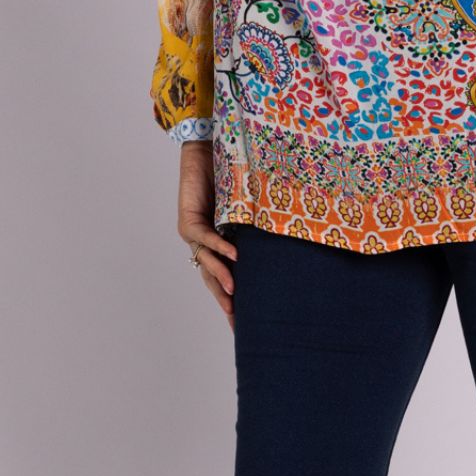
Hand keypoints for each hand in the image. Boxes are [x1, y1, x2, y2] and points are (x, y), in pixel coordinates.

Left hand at [177, 140, 238, 331]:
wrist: (205, 151)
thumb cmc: (229, 174)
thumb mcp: (246, 205)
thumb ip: (256, 222)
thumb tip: (287, 233)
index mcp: (219, 243)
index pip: (225, 277)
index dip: (233, 300)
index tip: (243, 324)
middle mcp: (205, 244)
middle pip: (213, 279)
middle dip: (225, 301)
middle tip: (237, 322)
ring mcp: (194, 234)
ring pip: (207, 263)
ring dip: (221, 277)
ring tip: (234, 293)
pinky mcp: (188, 221)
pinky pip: (204, 238)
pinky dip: (219, 248)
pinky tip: (233, 256)